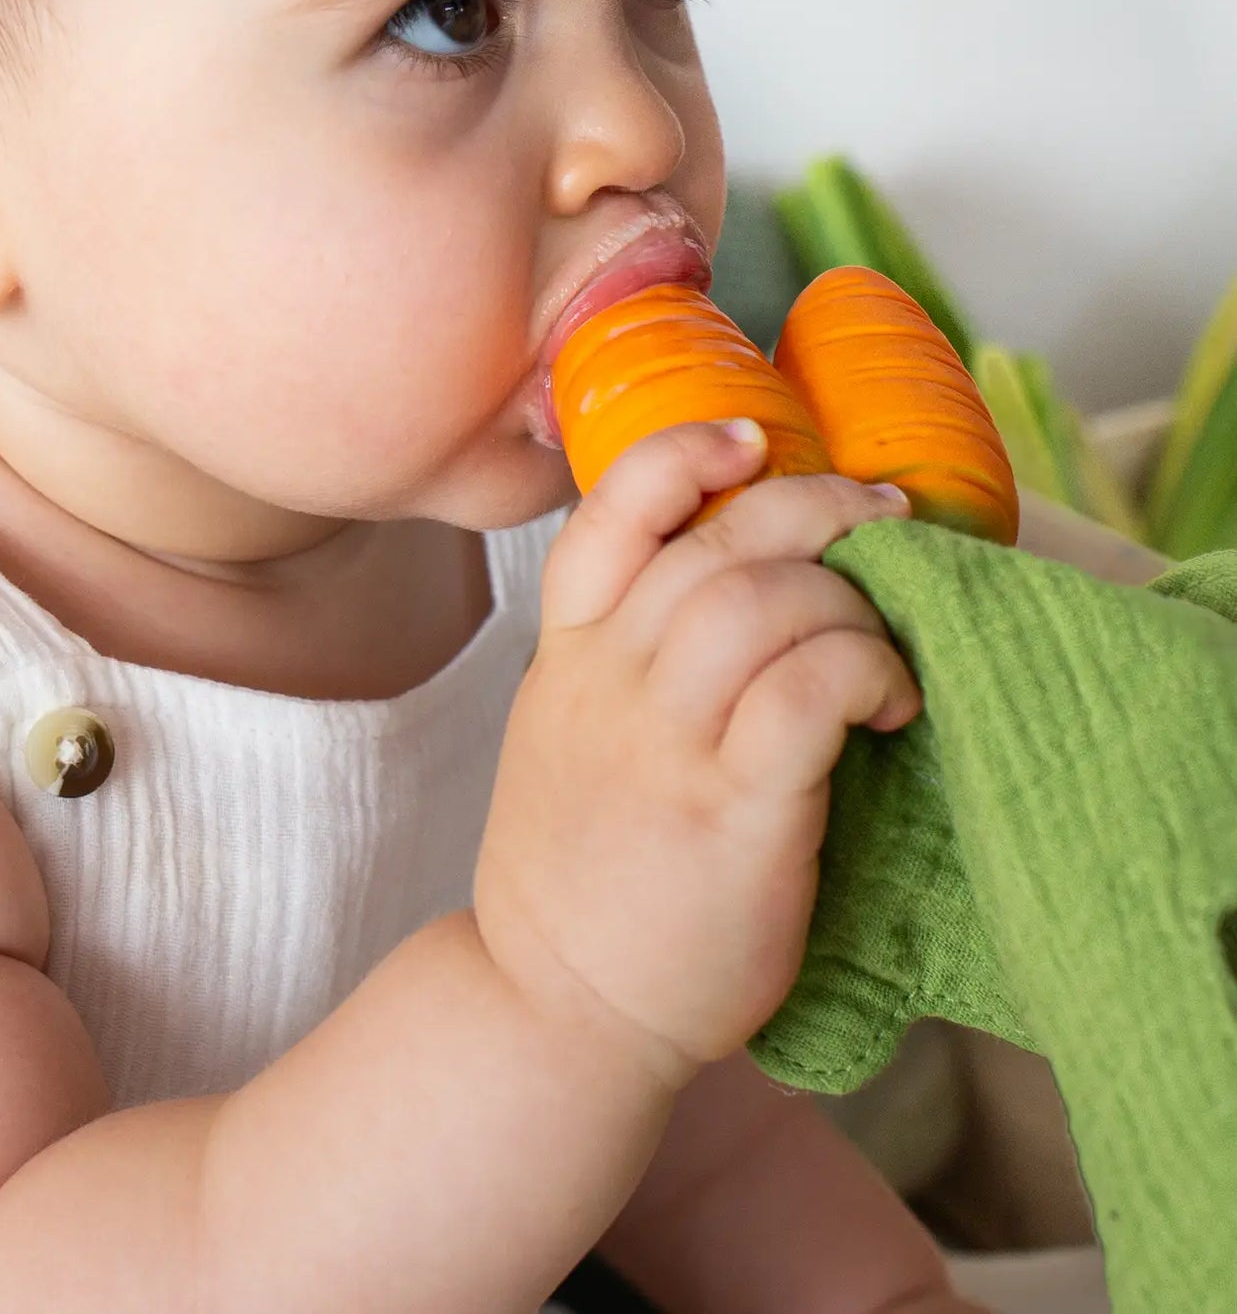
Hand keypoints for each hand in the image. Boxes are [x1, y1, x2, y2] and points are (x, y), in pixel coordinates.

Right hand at [474, 421, 921, 1086]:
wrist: (555, 1009)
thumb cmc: (581, 877)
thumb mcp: (564, 742)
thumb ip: (620, 663)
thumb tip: (734, 594)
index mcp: (567, 659)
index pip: (608, 516)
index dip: (683, 454)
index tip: (750, 439)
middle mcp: (607, 683)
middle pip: (719, 542)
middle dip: (817, 507)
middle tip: (882, 519)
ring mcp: (664, 745)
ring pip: (766, 601)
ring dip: (851, 600)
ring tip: (885, 645)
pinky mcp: (732, 812)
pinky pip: (810, 689)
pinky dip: (868, 670)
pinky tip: (893, 703)